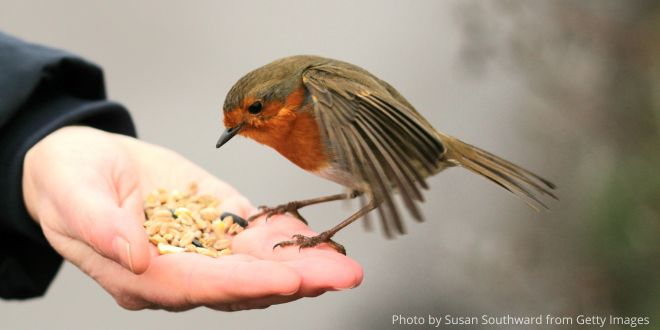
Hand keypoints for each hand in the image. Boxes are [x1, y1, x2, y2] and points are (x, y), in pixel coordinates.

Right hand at [22, 126, 361, 310]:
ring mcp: (201, 248)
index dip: (244, 285)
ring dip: (303, 264)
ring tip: (344, 264)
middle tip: (341, 276)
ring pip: (257, 265)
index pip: (198, 286)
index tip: (288, 280)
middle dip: (294, 281)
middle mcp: (178, 270)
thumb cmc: (69, 181)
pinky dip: (286, 237)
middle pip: (241, 285)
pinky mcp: (216, 221)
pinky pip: (255, 235)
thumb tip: (137, 256)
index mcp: (140, 275)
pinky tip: (318, 240)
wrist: (84, 161)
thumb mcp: (72, 195)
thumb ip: (101, 227)